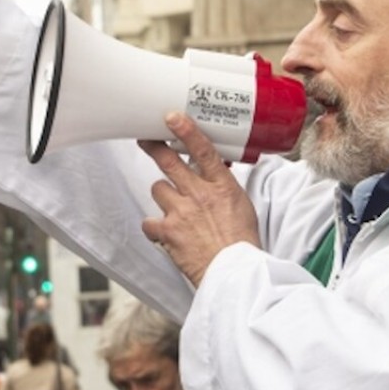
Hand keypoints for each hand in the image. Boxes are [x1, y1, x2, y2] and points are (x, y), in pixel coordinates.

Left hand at [139, 113, 260, 286]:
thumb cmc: (242, 242)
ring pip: (158, 189)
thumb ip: (224, 187)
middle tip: (146, 140)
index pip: (202, 150)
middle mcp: (198, 194)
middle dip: (154, 148)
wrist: (235, 271)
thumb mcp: (242, 205)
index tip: (173, 118)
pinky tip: (163, 232)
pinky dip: (154, 227)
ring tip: (174, 208)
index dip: (186, 131)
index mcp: (221, 186)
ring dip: (163, 196)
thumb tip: (215, 172)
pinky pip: (149, 221)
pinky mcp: (167, 231)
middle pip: (168, 162)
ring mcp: (180, 212)